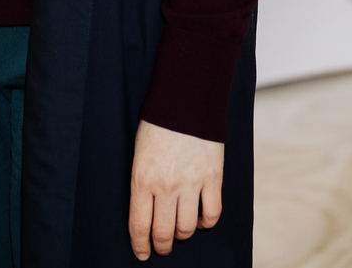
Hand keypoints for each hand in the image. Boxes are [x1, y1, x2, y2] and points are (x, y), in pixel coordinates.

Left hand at [128, 120, 223, 258]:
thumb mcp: (139, 156)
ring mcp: (191, 183)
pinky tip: (200, 219)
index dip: (141, 245)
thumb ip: (143, 184)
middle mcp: (166, 186)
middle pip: (164, 233)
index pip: (140, 225)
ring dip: (182, 234)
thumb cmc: (158, 125)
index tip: (142, 253)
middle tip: (162, 246)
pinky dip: (206, 223)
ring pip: (187, 228)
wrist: (185, 100)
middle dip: (161, 245)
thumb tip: (147, 213)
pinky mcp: (213, 178)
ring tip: (180, 230)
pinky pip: (212, 214)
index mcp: (142, 180)